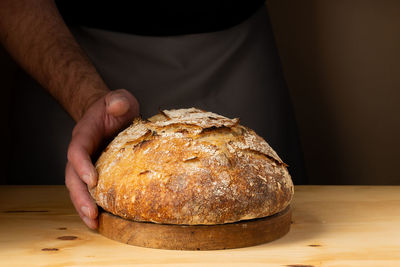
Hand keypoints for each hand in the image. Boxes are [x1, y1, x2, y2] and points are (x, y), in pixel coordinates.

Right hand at [65, 89, 138, 228]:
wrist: (111, 113)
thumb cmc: (116, 107)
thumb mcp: (120, 98)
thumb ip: (118, 100)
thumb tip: (117, 105)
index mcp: (85, 133)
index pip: (77, 150)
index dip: (82, 165)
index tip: (93, 180)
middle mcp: (81, 151)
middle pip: (72, 176)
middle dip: (80, 196)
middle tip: (92, 213)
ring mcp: (86, 163)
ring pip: (78, 188)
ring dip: (83, 206)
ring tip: (94, 224)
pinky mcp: (94, 172)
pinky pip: (89, 191)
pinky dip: (92, 205)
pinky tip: (100, 220)